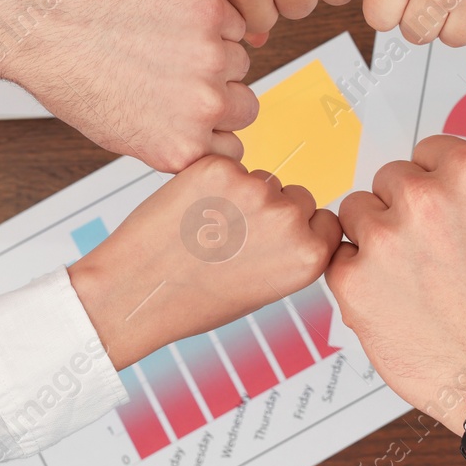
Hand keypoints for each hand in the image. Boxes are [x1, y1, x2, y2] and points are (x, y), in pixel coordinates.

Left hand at [69, 155, 342, 368]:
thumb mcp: (266, 288)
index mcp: (309, 255)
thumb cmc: (195, 300)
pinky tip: (193, 212)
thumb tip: (299, 220)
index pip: (326, 221)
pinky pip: (228, 166)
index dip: (300, 229)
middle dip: (273, 209)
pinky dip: (211, 182)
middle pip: (297, 194)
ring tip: (209, 229)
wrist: (139, 292)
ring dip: (242, 194)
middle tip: (236, 237)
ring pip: (262, 178)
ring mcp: (253, 190)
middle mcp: (289, 221)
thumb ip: (291, 252)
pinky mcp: (218, 168)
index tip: (276, 241)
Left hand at [326, 136, 465, 465]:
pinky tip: (390, 296)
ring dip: (374, 237)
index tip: (440, 209)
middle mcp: (424, 199)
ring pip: (356, 212)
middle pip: (388, 178)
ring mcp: (384, 239)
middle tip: (426, 250)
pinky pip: (338, 256)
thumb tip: (456, 167)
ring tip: (408, 275)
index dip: (433, 182)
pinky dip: (356, 274)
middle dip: (403, 208)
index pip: (426, 150)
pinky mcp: (352, 280)